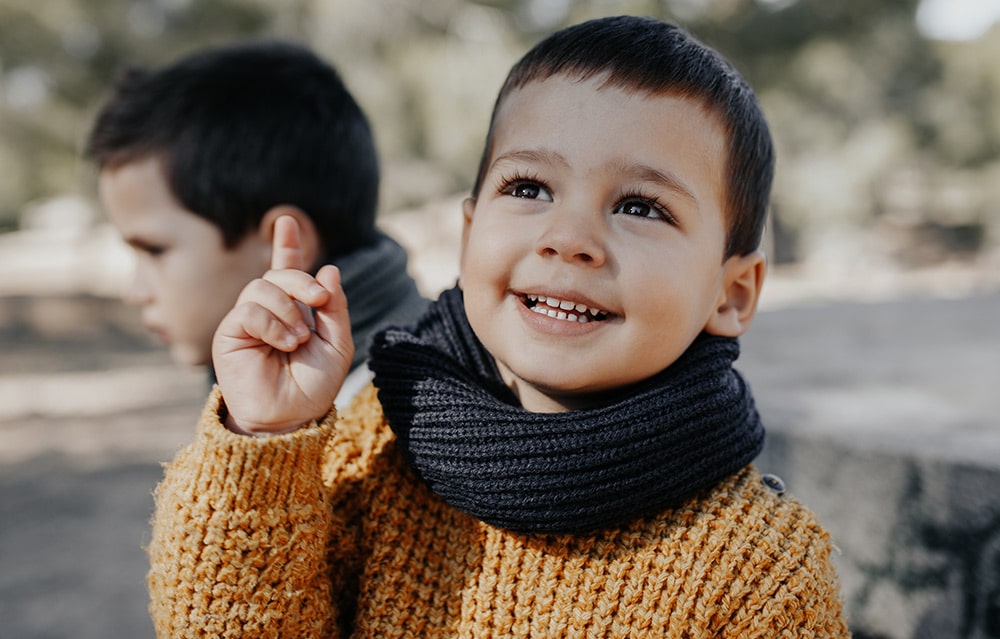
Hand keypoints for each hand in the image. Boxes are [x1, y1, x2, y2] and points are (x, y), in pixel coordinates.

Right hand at [212, 215, 353, 433]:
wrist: (290, 418)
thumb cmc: (313, 386)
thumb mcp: (337, 344)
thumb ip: (335, 308)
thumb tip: (328, 268)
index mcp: (295, 310)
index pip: (287, 270)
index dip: (287, 245)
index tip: (287, 221)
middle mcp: (269, 311)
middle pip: (279, 273)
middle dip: (302, 280)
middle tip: (320, 300)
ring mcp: (248, 320)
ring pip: (261, 287)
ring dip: (288, 309)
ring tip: (298, 340)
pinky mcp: (230, 333)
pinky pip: (249, 310)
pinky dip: (272, 324)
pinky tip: (283, 345)